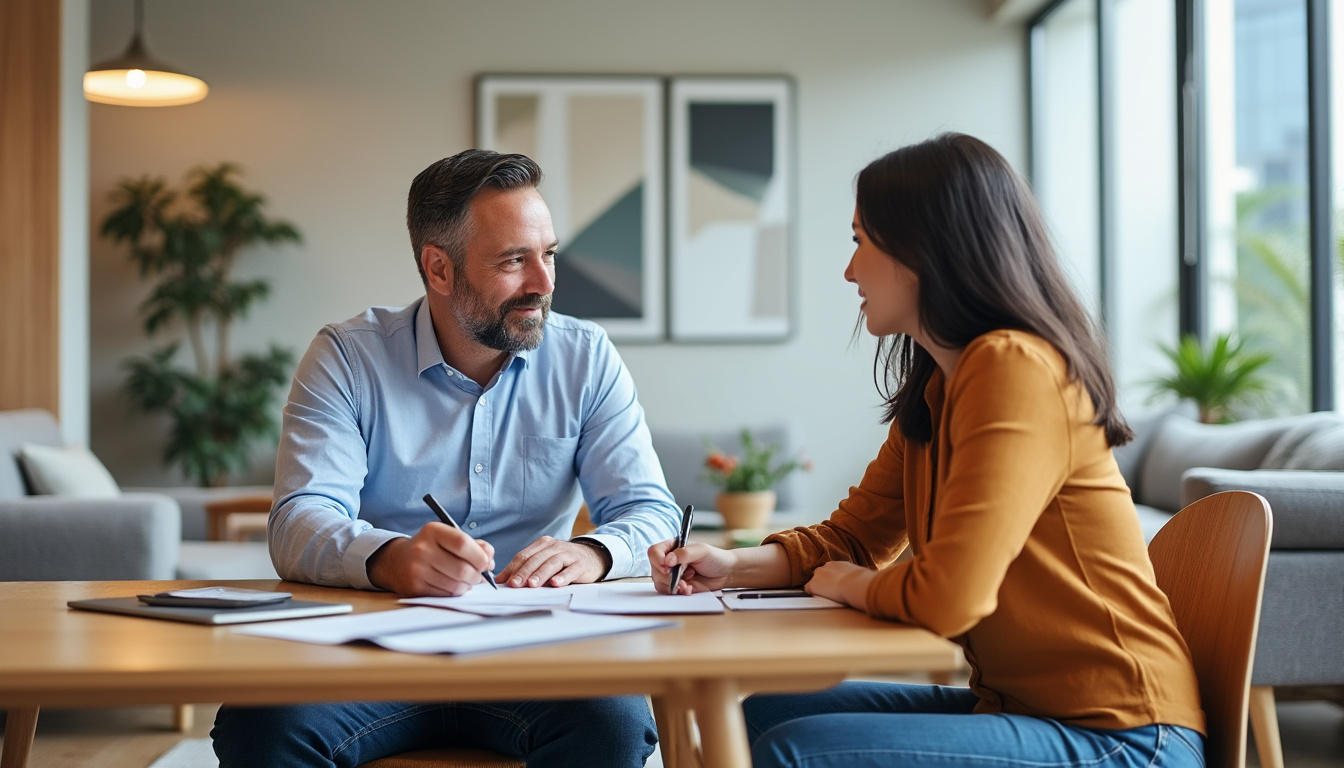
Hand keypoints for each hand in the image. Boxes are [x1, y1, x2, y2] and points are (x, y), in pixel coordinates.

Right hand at [366, 522, 494, 596]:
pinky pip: (445, 594)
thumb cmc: (431, 548)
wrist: (397, 561)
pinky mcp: (415, 587)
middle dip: (477, 575)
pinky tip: (454, 585)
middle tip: (479, 576)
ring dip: (467, 586)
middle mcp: (422, 549)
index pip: (462, 543)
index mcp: (433, 531)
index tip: (486, 563)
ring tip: (467, 581)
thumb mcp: (448, 537)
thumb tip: (489, 560)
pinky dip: (455, 592)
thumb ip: (474, 545)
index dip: (480, 556)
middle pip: (461, 568)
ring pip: (455, 585)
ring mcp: (417, 570)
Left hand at [498, 536, 606, 587]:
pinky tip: (556, 584)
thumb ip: (528, 567)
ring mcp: (569, 554)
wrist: (593, 556)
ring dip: (541, 574)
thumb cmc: (564, 561)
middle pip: (536, 559)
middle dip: (524, 572)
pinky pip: (571, 570)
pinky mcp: (581, 564)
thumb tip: (504, 580)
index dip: (512, 568)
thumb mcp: (545, 560)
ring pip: (552, 563)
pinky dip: (563, 577)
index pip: (524, 555)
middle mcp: (555, 547)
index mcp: (543, 544)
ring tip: (532, 584)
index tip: (503, 581)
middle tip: (515, 584)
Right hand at [649, 540, 737, 594]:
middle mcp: (669, 561)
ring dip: (673, 586)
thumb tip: (668, 560)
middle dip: (668, 578)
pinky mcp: (677, 586)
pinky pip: (669, 592)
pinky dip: (678, 592)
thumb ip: (684, 553)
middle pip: (655, 570)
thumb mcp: (702, 551)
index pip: (654, 552)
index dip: (657, 560)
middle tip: (682, 580)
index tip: (667, 567)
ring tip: (687, 586)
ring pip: (660, 583)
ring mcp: (672, 575)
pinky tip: (689, 590)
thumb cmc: (715, 557)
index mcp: (672, 547)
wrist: (726, 573)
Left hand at [805, 561, 875, 609]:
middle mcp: (826, 567)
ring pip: (814, 582)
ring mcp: (818, 575)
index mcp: (837, 564)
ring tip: (825, 596)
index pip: (830, 570)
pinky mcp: (813, 584)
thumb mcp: (860, 575)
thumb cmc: (861, 581)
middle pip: (820, 575)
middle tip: (830, 591)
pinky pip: (807, 590)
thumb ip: (858, 576)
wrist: (855, 583)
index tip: (836, 584)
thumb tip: (868, 580)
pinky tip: (817, 599)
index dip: (832, 579)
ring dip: (818, 588)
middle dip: (823, 582)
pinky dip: (812, 594)